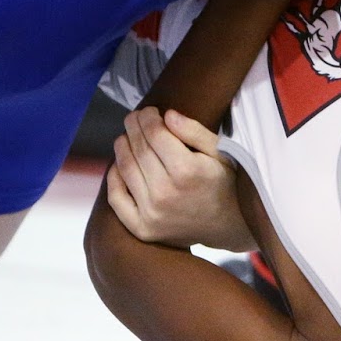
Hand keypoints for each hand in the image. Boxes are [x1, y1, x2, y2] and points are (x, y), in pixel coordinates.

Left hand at [106, 107, 254, 251]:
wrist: (228, 225)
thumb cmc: (224, 183)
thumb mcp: (220, 152)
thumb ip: (193, 131)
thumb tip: (166, 115)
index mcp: (186, 170)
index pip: (154, 133)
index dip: (147, 117)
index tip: (148, 111)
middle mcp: (165, 192)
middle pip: (138, 148)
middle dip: (133, 127)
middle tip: (134, 118)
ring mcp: (152, 213)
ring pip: (125, 169)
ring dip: (121, 147)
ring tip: (126, 137)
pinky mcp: (143, 228)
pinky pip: (116, 199)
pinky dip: (113, 178)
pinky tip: (119, 166)